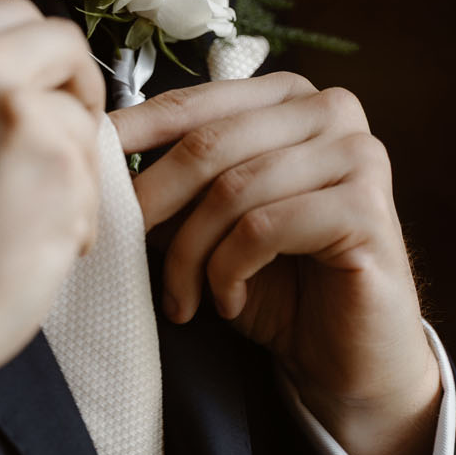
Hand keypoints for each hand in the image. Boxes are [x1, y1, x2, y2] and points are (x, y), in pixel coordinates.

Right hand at [0, 0, 104, 394]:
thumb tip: (42, 70)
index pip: (19, 13)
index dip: (41, 58)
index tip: (39, 94)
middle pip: (66, 45)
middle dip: (73, 95)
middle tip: (53, 147)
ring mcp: (18, 108)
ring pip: (85, 116)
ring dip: (75, 168)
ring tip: (27, 213)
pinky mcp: (58, 158)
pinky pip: (97, 174)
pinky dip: (80, 212)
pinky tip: (35, 240)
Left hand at [111, 72, 442, 454]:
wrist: (350, 358)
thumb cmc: (280, 285)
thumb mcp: (213, 223)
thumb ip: (174, 183)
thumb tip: (100, 157)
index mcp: (290, 96)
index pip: (195, 102)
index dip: (134, 131)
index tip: (88, 159)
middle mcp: (332, 109)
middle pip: (210, 143)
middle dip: (153, 199)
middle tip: (118, 243)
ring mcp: (358, 154)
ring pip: (233, 189)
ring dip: (191, 253)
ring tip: (181, 298)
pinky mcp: (367, 207)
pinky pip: (264, 227)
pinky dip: (229, 270)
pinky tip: (228, 301)